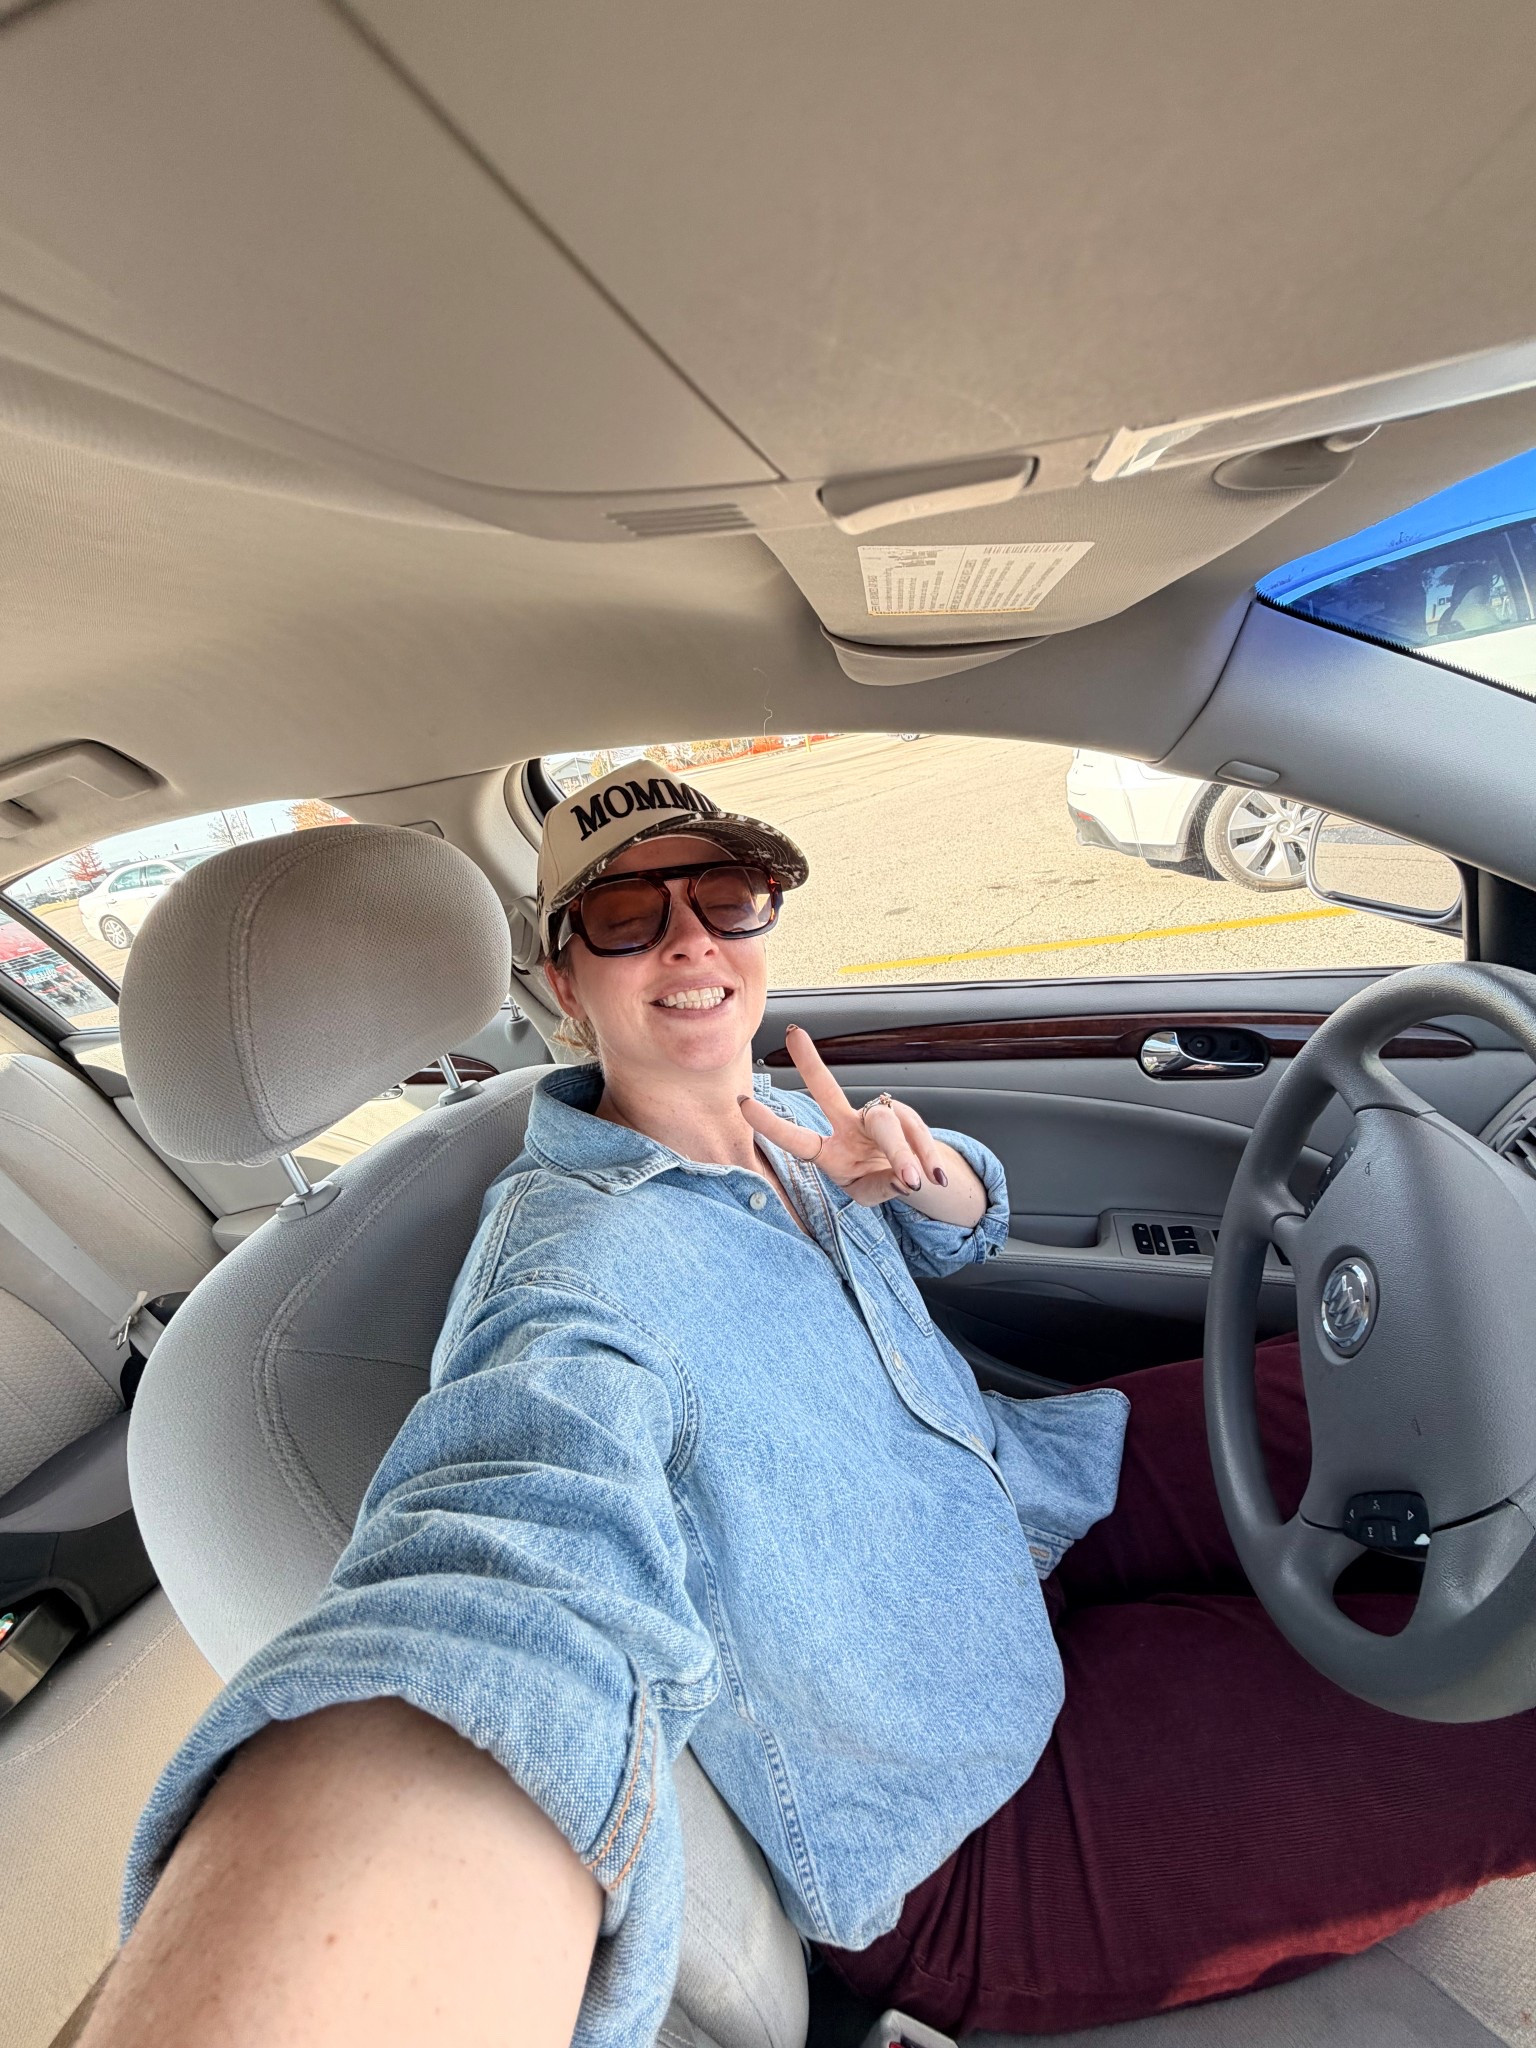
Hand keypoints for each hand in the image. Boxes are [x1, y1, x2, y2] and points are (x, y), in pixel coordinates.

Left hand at [737, 1025, 963, 1210]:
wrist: (912, 1176)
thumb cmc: (878, 1182)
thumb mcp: (873, 1195)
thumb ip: (885, 1188)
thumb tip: (906, 1177)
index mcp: (829, 1154)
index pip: (798, 1139)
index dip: (771, 1124)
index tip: (743, 1103)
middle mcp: (847, 1127)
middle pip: (828, 1091)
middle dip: (809, 1062)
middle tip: (794, 1035)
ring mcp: (876, 1118)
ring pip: (886, 1124)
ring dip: (901, 1153)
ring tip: (916, 1181)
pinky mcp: (905, 1116)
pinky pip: (917, 1133)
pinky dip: (927, 1157)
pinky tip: (934, 1178)